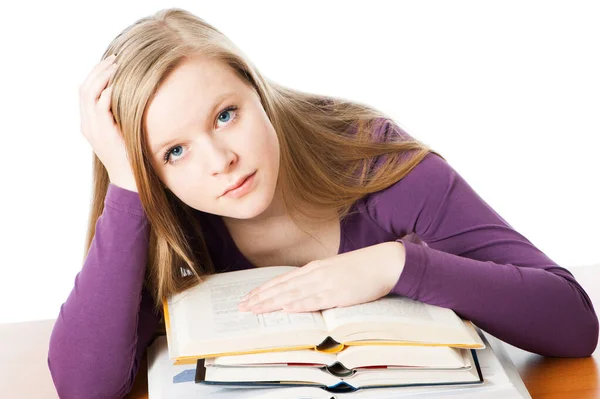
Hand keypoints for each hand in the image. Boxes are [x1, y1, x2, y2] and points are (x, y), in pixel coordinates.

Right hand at [79, 53, 137, 192]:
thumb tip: (132, 98)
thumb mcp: (122, 133)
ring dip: (103, 76)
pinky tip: (118, 83)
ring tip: (117, 65)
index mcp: (89, 124)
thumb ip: (120, 117)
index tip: (110, 63)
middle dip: (98, 70)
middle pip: (83, 88)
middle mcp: (87, 125)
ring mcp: (93, 129)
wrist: (129, 179)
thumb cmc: (131, 156)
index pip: (84, 92)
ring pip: (89, 93)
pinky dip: (108, 92)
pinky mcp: (104, 133)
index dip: (95, 75)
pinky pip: (101, 107)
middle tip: (114, 58)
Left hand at [238, 241, 405, 312]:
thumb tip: (304, 291)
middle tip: (241, 307)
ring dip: (271, 302)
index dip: (263, 290)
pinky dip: (298, 304)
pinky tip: (285, 308)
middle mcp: (316, 274)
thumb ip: (319, 279)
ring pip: (292, 294)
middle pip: (282, 287)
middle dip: (260, 298)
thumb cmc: (362, 268)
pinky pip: (314, 300)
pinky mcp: (339, 293)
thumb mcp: (336, 271)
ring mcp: (326, 283)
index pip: (282, 280)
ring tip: (254, 309)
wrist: (385, 262)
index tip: (248, 297)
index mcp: (315, 268)